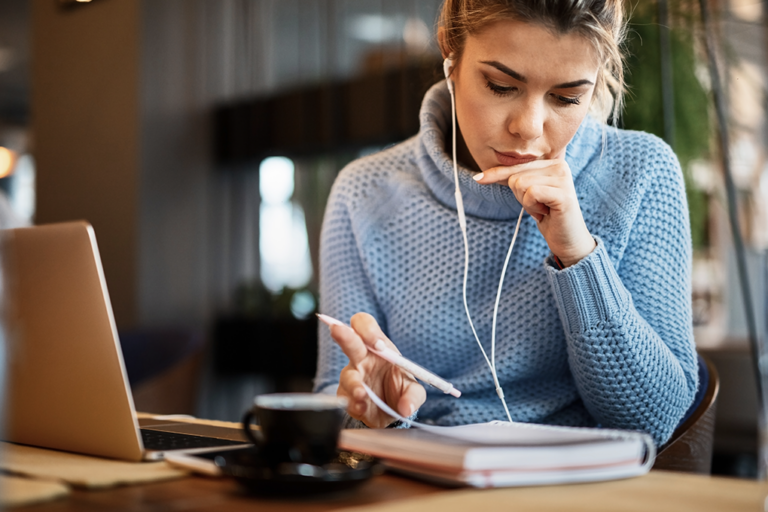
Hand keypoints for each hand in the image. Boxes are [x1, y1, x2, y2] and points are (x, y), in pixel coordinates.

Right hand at [331, 313, 425, 427]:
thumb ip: (413, 396)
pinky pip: (344, 397)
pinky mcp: (346, 395)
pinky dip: (353, 403)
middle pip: (348, 340)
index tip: (378, 345)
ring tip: (362, 393)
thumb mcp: (413, 392)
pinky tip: (362, 407)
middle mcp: (361, 358)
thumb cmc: (400, 391)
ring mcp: (352, 376)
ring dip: (354, 383)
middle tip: (337, 330)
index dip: (368, 330)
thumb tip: (407, 408)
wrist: (392, 414)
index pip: (365, 325)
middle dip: (343, 335)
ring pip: (347, 375)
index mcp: (377, 347)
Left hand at [474, 159, 595, 266]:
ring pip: (520, 184)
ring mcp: (563, 178)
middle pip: (516, 175)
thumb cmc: (548, 215)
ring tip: (543, 209)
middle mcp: (560, 165)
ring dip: (526, 203)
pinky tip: (546, 212)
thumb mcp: (527, 194)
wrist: (568, 240)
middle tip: (538, 206)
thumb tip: (480, 176)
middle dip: (520, 196)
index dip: (497, 174)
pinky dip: (532, 207)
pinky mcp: (563, 193)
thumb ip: (513, 179)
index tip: (477, 178)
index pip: (517, 166)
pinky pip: (530, 194)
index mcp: (552, 162)